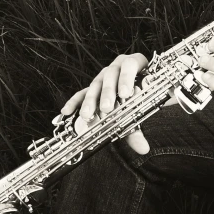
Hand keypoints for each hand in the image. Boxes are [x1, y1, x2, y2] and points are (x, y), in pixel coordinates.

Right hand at [60, 53, 177, 154]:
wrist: (140, 90)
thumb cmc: (145, 95)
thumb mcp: (146, 107)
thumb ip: (140, 127)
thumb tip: (143, 149)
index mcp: (135, 64)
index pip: (131, 65)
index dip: (128, 78)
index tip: (126, 94)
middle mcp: (117, 67)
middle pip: (110, 75)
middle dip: (108, 93)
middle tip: (107, 109)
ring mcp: (103, 77)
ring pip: (95, 85)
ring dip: (91, 100)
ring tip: (88, 115)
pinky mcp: (93, 87)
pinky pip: (81, 92)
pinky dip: (74, 102)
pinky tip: (67, 112)